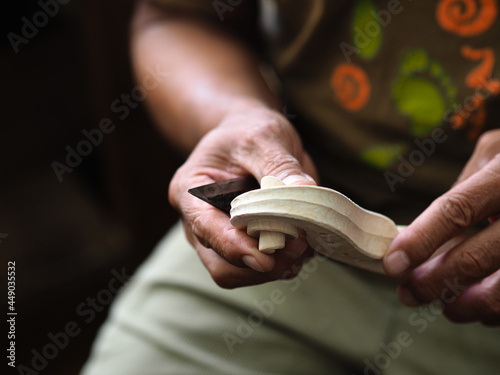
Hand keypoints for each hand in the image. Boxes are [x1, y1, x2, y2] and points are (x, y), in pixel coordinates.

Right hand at [169, 106, 317, 287]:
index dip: (235, 247)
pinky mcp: (241, 245)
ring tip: (304, 247)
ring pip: (239, 274)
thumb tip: (306, 192)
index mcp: (190, 192)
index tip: (266, 258)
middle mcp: (198, 221)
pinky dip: (282, 265)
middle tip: (299, 247)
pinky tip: (301, 249)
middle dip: (261, 264)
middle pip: (221, 264)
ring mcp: (218, 238)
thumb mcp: (263, 137)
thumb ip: (280, 166)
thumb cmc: (247, 132)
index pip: (206, 228)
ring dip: (274, 269)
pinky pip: (258, 270)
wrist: (248, 135)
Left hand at [383, 129, 499, 324]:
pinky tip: (484, 306)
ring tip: (446, 306)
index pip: (456, 209)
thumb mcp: (495, 155)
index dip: (421, 240)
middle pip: (476, 257)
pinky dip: (498, 308)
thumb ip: (463, 191)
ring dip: (467, 304)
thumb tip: (424, 236)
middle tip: (410, 293)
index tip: (392, 264)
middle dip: (434, 281)